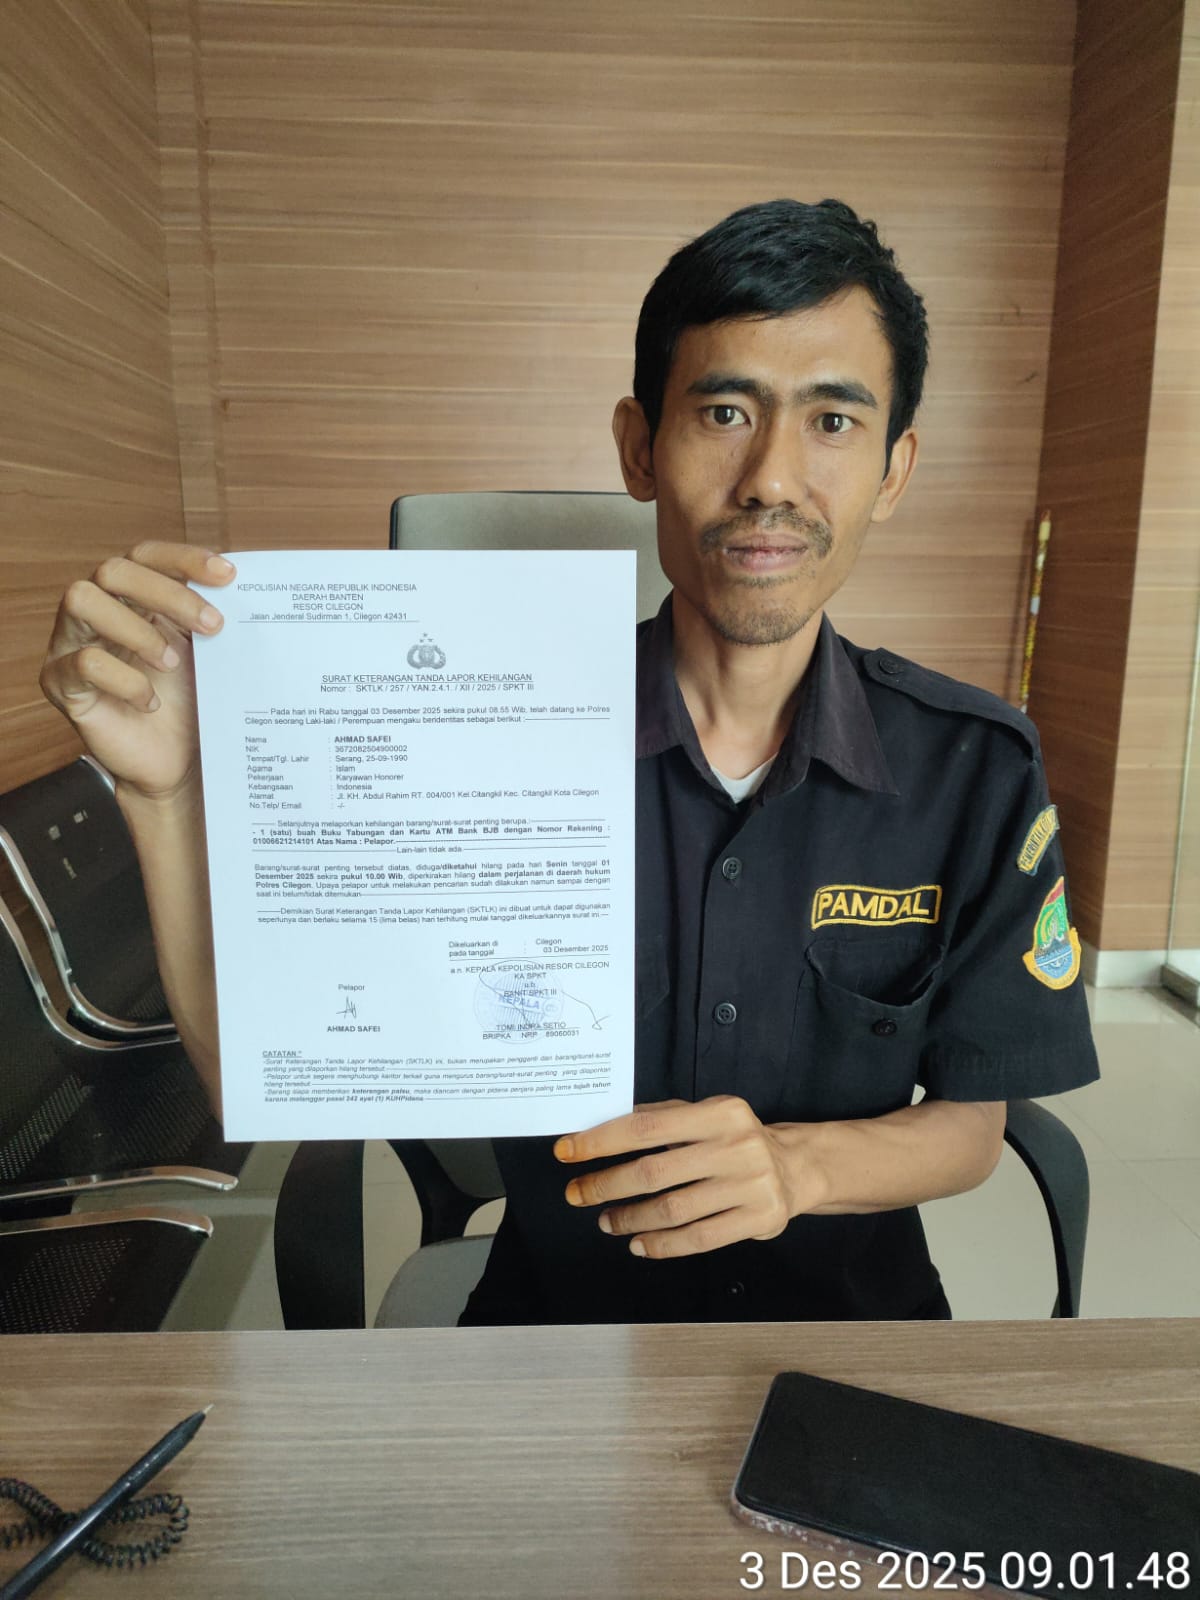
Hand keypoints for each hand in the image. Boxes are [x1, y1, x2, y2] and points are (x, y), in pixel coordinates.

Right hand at [40, 542, 235, 799]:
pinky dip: (126, 680)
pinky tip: (150, 701)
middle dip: (167, 593)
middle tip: (212, 625)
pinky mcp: (61, 682)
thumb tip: (241, 586)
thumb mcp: (204, 652)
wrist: (175, 762)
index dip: (183, 558)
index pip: (146, 555)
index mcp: (130, 596)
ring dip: (137, 630)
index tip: (227, 575)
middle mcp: (96, 611)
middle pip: (113, 570)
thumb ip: (208, 616)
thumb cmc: (187, 701)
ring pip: (82, 599)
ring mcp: (71, 643)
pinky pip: (84, 662)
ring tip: (171, 663)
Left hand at [554, 1096, 805, 1258]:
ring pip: (673, 1209)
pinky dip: (662, 1245)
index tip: (568, 1151)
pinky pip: (698, 1238)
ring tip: (607, 1221)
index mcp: (719, 1112)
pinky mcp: (758, 1219)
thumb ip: (661, 1119)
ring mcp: (750, 1185)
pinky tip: (640, 1244)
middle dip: (606, 1185)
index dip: (602, 1140)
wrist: (795, 1168)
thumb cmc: (736, 1140)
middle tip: (578, 1194)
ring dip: (631, 1218)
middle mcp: (736, 1146)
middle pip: (654, 1172)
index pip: (646, 1126)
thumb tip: (600, 1128)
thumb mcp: (705, 1116)